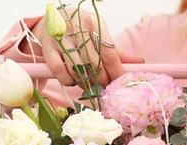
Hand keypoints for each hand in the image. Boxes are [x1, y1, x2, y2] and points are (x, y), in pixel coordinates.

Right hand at [25, 8, 143, 85]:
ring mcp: (61, 38)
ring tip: (88, 83)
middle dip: (101, 80)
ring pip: (77, 69)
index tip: (119, 83)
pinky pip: (60, 71)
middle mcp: (77, 28)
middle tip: (103, 86)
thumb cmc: (80, 28)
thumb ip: (116, 50)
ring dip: (84, 82)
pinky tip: (72, 79)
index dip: (116, 72)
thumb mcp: (98, 33)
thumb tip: (138, 63)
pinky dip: (68, 80)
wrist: (52, 16)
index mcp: (94, 23)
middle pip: (94, 64)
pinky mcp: (48, 47)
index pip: (109, 53)